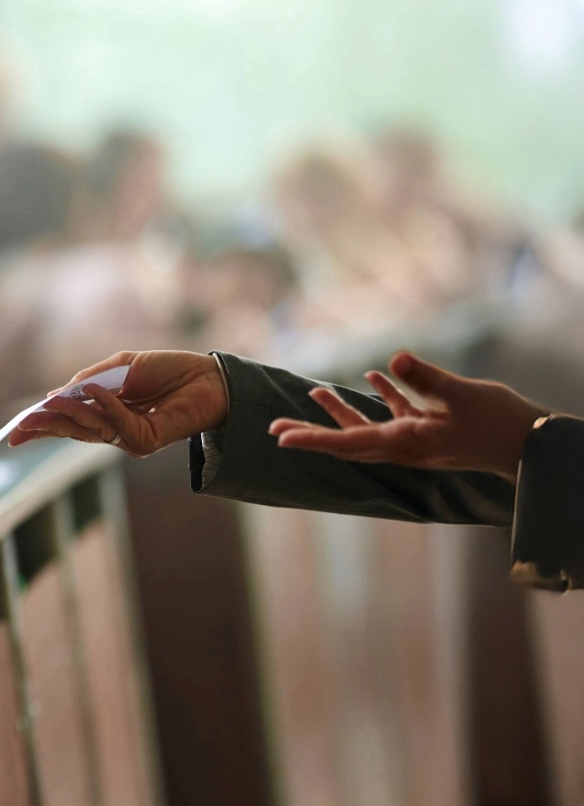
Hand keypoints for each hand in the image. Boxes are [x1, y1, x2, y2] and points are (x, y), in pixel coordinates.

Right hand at [10, 350, 229, 457]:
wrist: (210, 376)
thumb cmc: (170, 369)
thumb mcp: (121, 367)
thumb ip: (89, 381)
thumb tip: (55, 395)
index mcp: (107, 412)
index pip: (68, 422)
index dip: (42, 425)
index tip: (15, 432)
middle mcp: (115, 429)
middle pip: (73, 432)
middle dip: (45, 429)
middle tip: (19, 430)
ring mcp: (130, 438)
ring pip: (91, 430)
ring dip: (70, 416)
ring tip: (49, 406)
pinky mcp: (148, 441)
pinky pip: (118, 425)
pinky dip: (106, 408)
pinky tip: (97, 392)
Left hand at [268, 351, 546, 479]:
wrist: (531, 446)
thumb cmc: (499, 423)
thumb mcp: (463, 395)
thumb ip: (427, 378)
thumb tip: (395, 358)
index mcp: (406, 443)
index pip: (349, 442)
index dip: (313, 439)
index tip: (281, 439)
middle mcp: (404, 446)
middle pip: (347, 441)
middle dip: (311, 433)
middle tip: (274, 428)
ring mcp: (416, 440)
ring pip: (368, 427)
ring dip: (341, 410)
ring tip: (314, 391)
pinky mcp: (430, 430)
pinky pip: (396, 415)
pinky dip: (382, 397)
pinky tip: (374, 375)